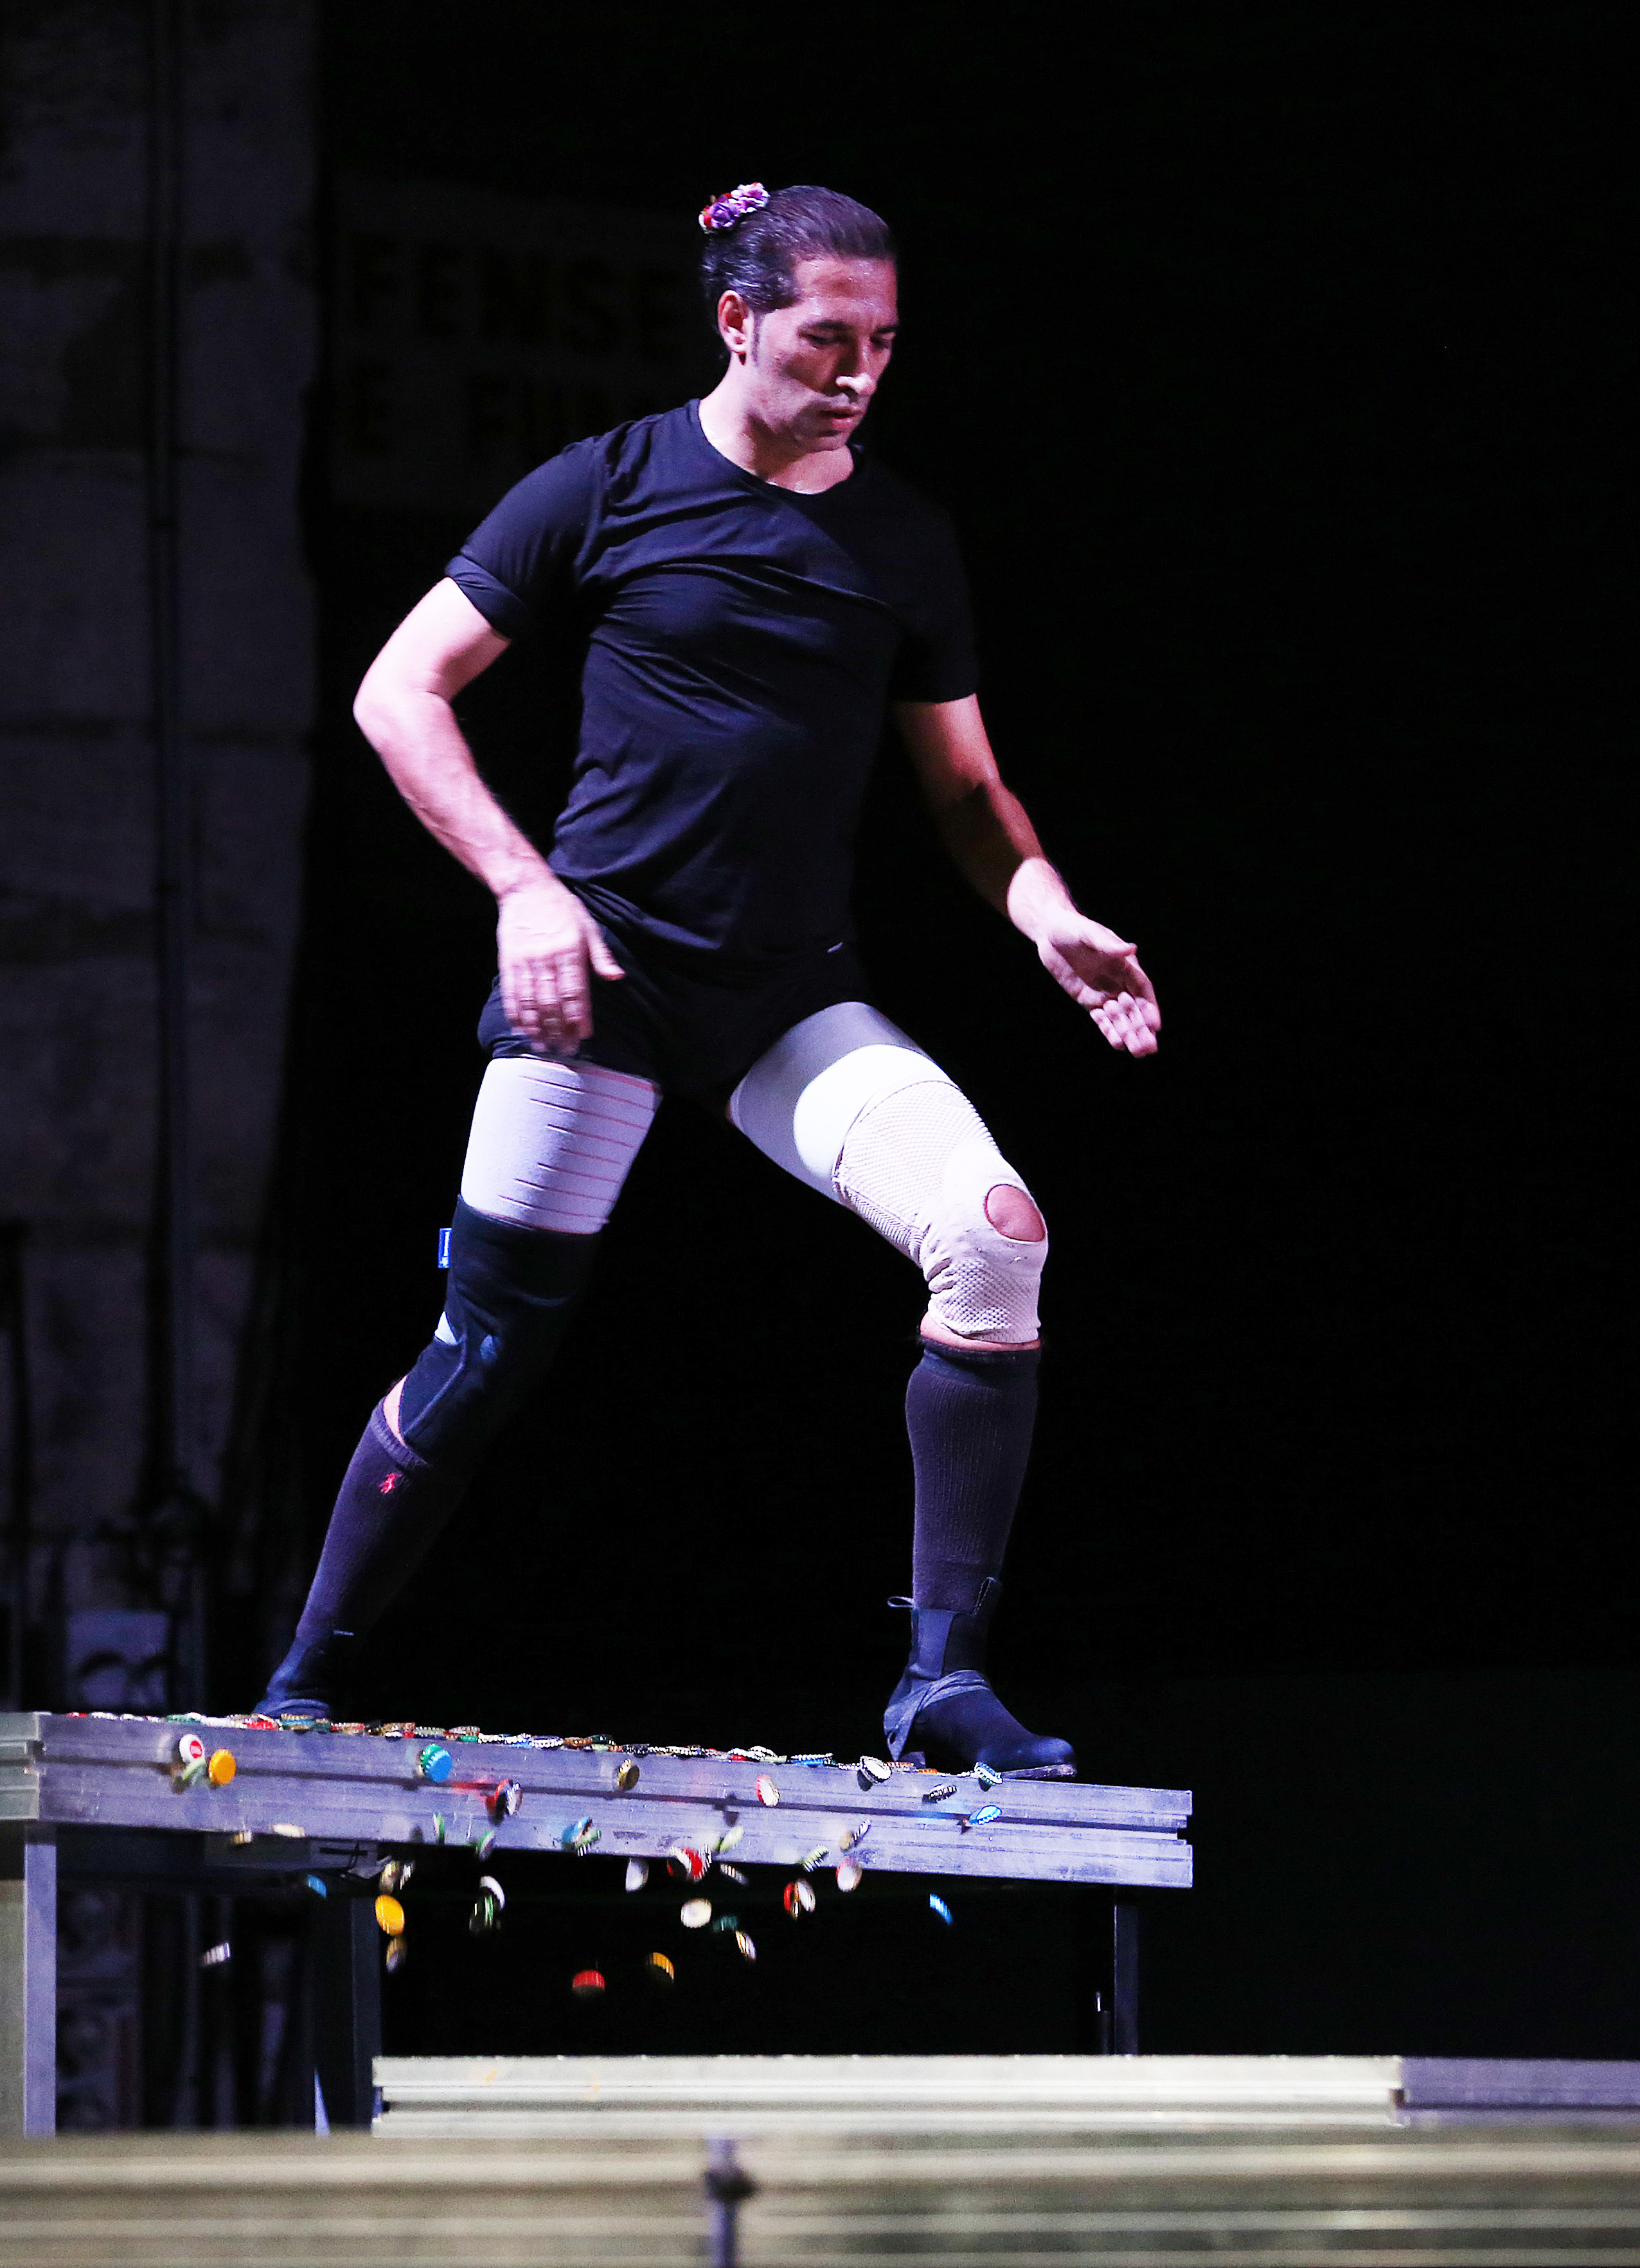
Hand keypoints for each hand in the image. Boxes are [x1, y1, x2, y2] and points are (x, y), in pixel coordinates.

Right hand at [496, 877, 623, 1056]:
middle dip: (559, 1029)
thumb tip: (617, 978)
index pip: (576, 991)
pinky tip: (521, 1027)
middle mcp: (548, 958)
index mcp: (571, 950)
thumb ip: (601, 955)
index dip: (579, 1016)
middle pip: (553, 1001)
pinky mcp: (509, 960)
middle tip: (565, 1050)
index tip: (584, 1035)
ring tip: (543, 1046)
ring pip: (531, 1001)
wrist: (525, 887)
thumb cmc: (562, 907)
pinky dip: (516, 1012)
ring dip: (537, 1026)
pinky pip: (512, 991)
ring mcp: (526, 960)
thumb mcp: (588, 926)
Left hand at [1034, 911, 1160, 1056]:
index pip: (1143, 990)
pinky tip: (1118, 1044)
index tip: (1155, 1025)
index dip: (1150, 1008)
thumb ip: (1108, 945)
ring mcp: (1103, 991)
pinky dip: (1109, 1030)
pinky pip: (1101, 1019)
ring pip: (1119, 1017)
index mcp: (1125, 965)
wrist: (1050, 932)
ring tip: (1137, 1052)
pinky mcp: (1087, 999)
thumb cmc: (1074, 928)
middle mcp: (1118, 980)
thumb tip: (1131, 949)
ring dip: (1128, 1033)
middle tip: (1149, 1048)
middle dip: (1141, 1028)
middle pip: (1134, 1008)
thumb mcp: (1089, 933)